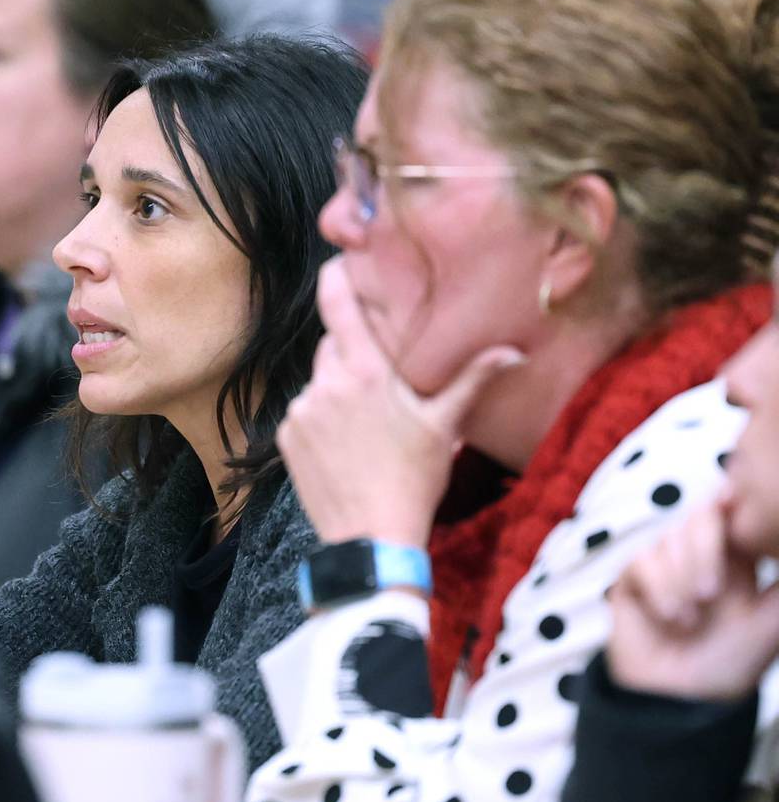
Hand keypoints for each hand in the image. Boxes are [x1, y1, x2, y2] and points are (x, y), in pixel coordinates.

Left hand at [277, 258, 524, 545]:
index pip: (338, 305)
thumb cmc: (414, 479)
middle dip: (354, 356)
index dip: (335, 279)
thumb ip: (474, 381)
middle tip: (383, 386)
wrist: (371, 536)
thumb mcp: (446, 426)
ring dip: (339, 392)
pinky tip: (346, 447)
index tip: (337, 264)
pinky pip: (304, 413)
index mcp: (364, 372)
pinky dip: (321, 420)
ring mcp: (301, 411)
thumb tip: (515, 351)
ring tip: (367, 428)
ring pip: (319, 382)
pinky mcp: (286, 437)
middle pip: (333, 347)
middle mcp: (325, 383)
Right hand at [607, 492, 778, 700]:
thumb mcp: (769, 626)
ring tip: (690, 620)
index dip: (733, 506)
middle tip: (711, 595)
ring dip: (680, 579)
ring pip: (669, 539)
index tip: (730, 508)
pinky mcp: (633, 579)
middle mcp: (701, 556)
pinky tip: (668, 618)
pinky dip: (657, 589)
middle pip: (701, 518)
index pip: (736, 514)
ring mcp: (664, 566)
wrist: (677, 699)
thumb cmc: (728, 666)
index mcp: (739, 561)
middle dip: (704, 552)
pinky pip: (642, 562)